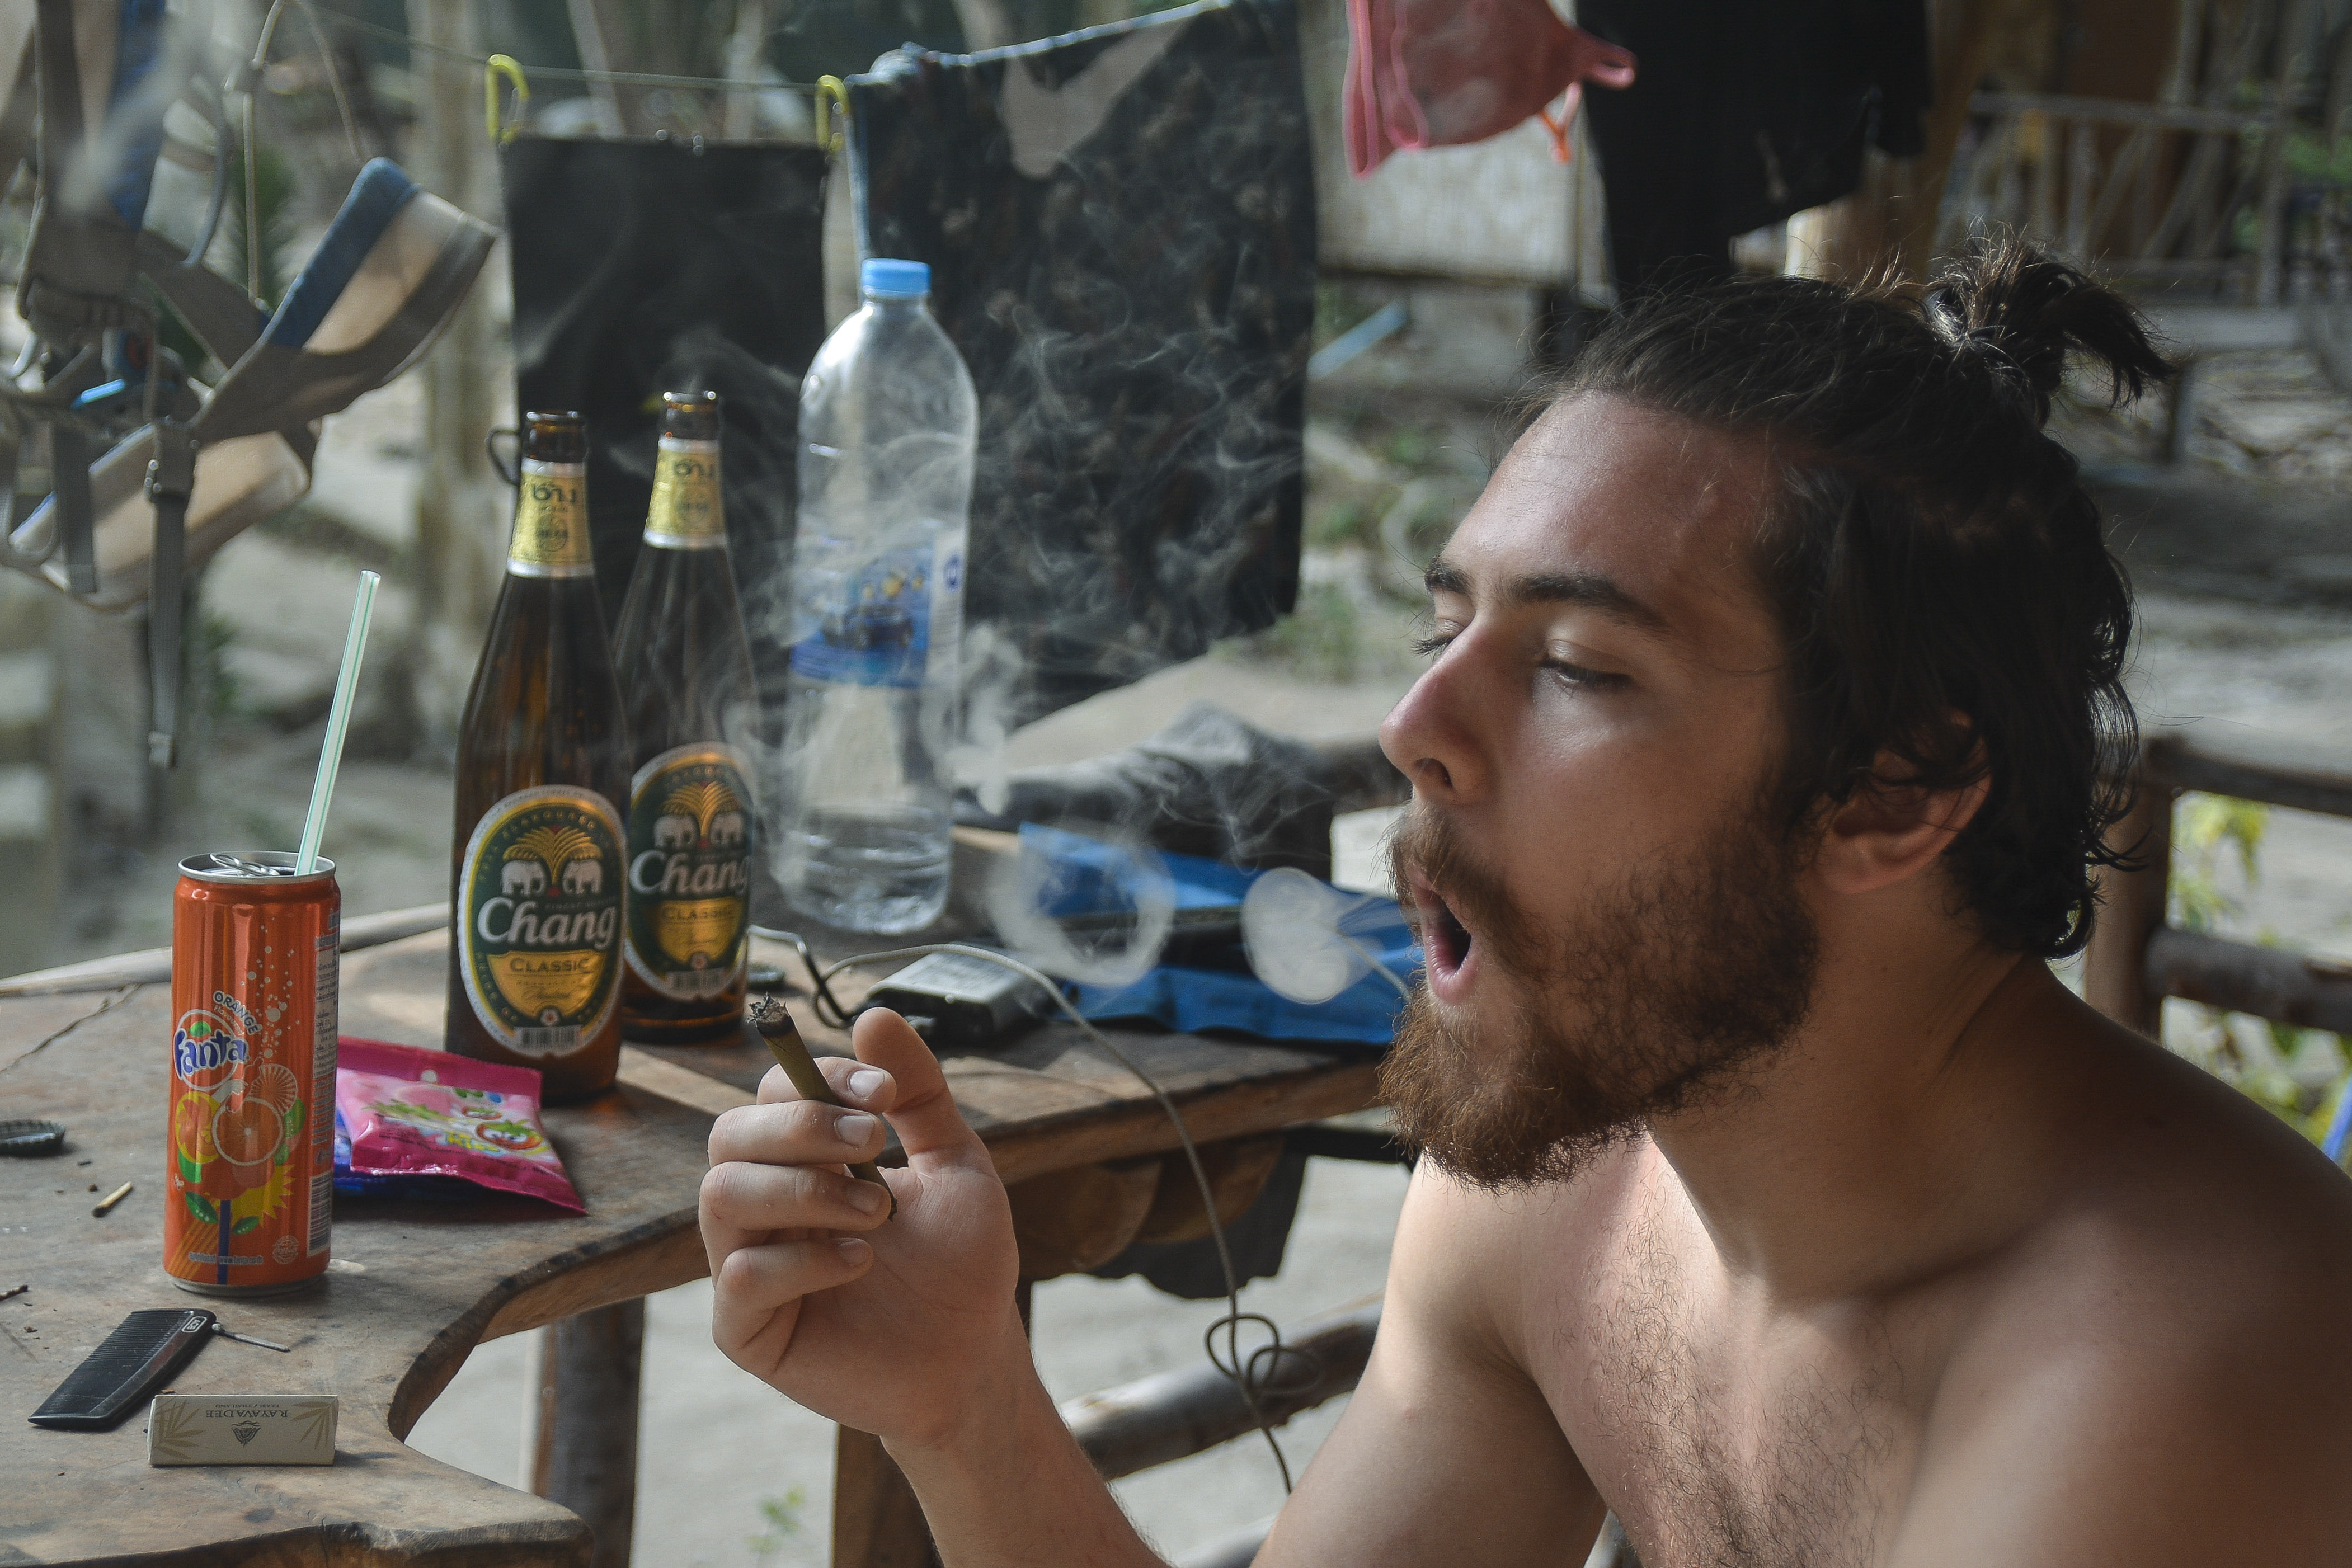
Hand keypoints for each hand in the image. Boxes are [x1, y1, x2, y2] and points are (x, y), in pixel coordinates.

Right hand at [702, 1008, 1022, 1446]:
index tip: (885, 1094)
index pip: (770, 1093)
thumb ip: (918, 1091)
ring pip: (720, 1194)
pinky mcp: (747, 1330)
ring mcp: (747, 1265)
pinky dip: (802, 1261)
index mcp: (803, 1160)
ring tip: (877, 1213)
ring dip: (806, 1189)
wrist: (976, 1352)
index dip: (818, 1078)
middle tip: (873, 1142)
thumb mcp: (955, 1160)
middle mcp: (763, 1205)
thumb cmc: (962, 1259)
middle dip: (800, 1125)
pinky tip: (859, 1264)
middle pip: (728, 1134)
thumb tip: (872, 1013)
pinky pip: (739, 1278)